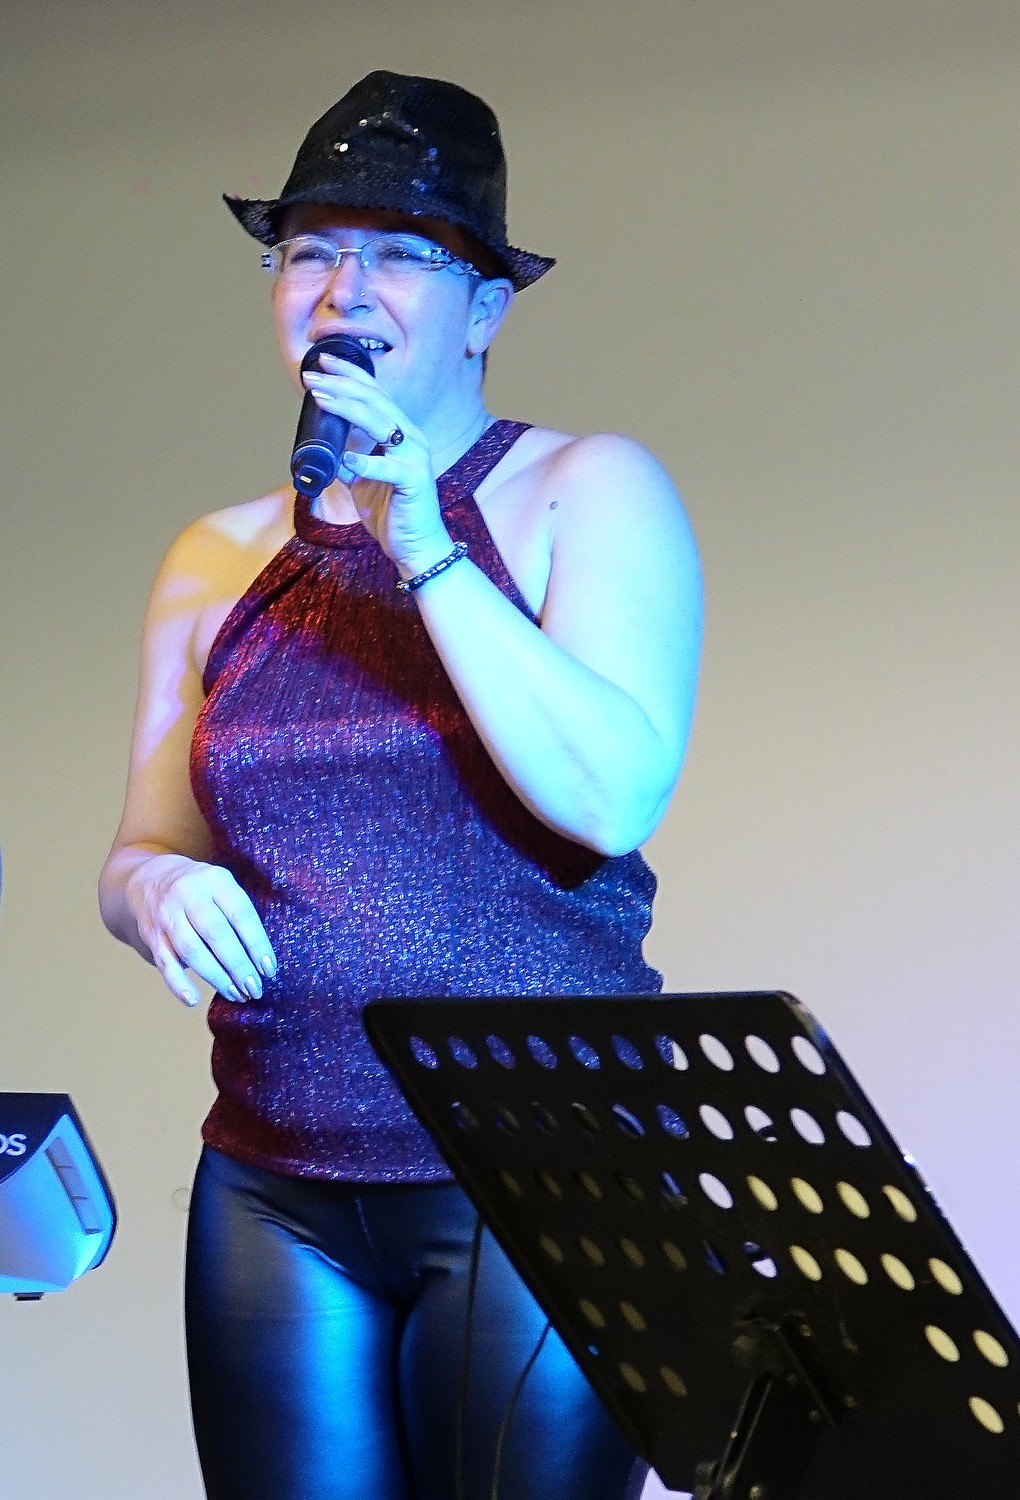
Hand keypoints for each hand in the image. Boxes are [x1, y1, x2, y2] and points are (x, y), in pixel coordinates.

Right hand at [125, 853, 275, 1007]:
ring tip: (236, 994)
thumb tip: (260, 959)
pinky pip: (164, 963)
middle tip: (254, 989)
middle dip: (238, 966)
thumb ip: (238, 913)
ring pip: (192, 951)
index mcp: (215, 880)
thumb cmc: (199, 889)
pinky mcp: (152, 935)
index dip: (257, 945)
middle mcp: (189, 894)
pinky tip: (193, 1000)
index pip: (241, 914)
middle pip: (217, 934)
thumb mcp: (221, 886)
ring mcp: (167, 915)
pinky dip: (178, 984)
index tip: (269, 970)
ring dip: (216, 977)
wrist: (149, 878)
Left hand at [303, 355, 452, 573]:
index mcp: (399, 434)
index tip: (323, 362)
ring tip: (321, 397)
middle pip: (374, 401)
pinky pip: (387, 467)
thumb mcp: (362, 481)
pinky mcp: (413, 481)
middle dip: (341, 384)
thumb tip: (326, 450)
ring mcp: (414, 457)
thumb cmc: (392, 512)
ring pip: (380, 424)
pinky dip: (365, 463)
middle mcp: (410, 438)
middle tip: (312, 375)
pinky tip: (346, 459)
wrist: (416, 546)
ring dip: (347, 408)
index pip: (374, 395)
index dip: (350, 375)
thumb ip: (349, 461)